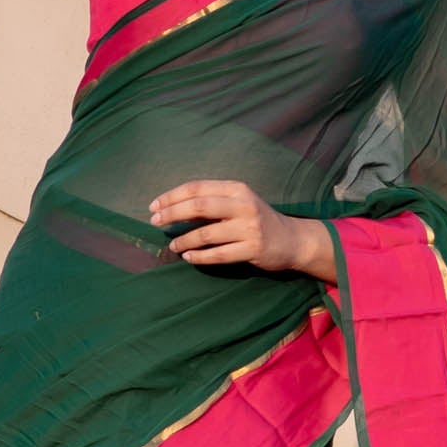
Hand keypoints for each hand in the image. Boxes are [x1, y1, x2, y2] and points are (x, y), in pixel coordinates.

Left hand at [148, 180, 334, 281]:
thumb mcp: (237, 203)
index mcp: (236, 189)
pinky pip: (218, 255)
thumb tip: (174, 209)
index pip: (197, 188)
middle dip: (172, 214)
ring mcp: (249, 228)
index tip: (154, 207)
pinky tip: (189, 257)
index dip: (171, 197)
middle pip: (198, 206)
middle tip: (155, 223)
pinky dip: (199, 257)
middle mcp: (243, 205)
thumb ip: (211, 203)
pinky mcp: (253, 249)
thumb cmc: (257, 220)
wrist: (292, 240)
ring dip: (184, 241)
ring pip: (206, 234)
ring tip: (173, 246)